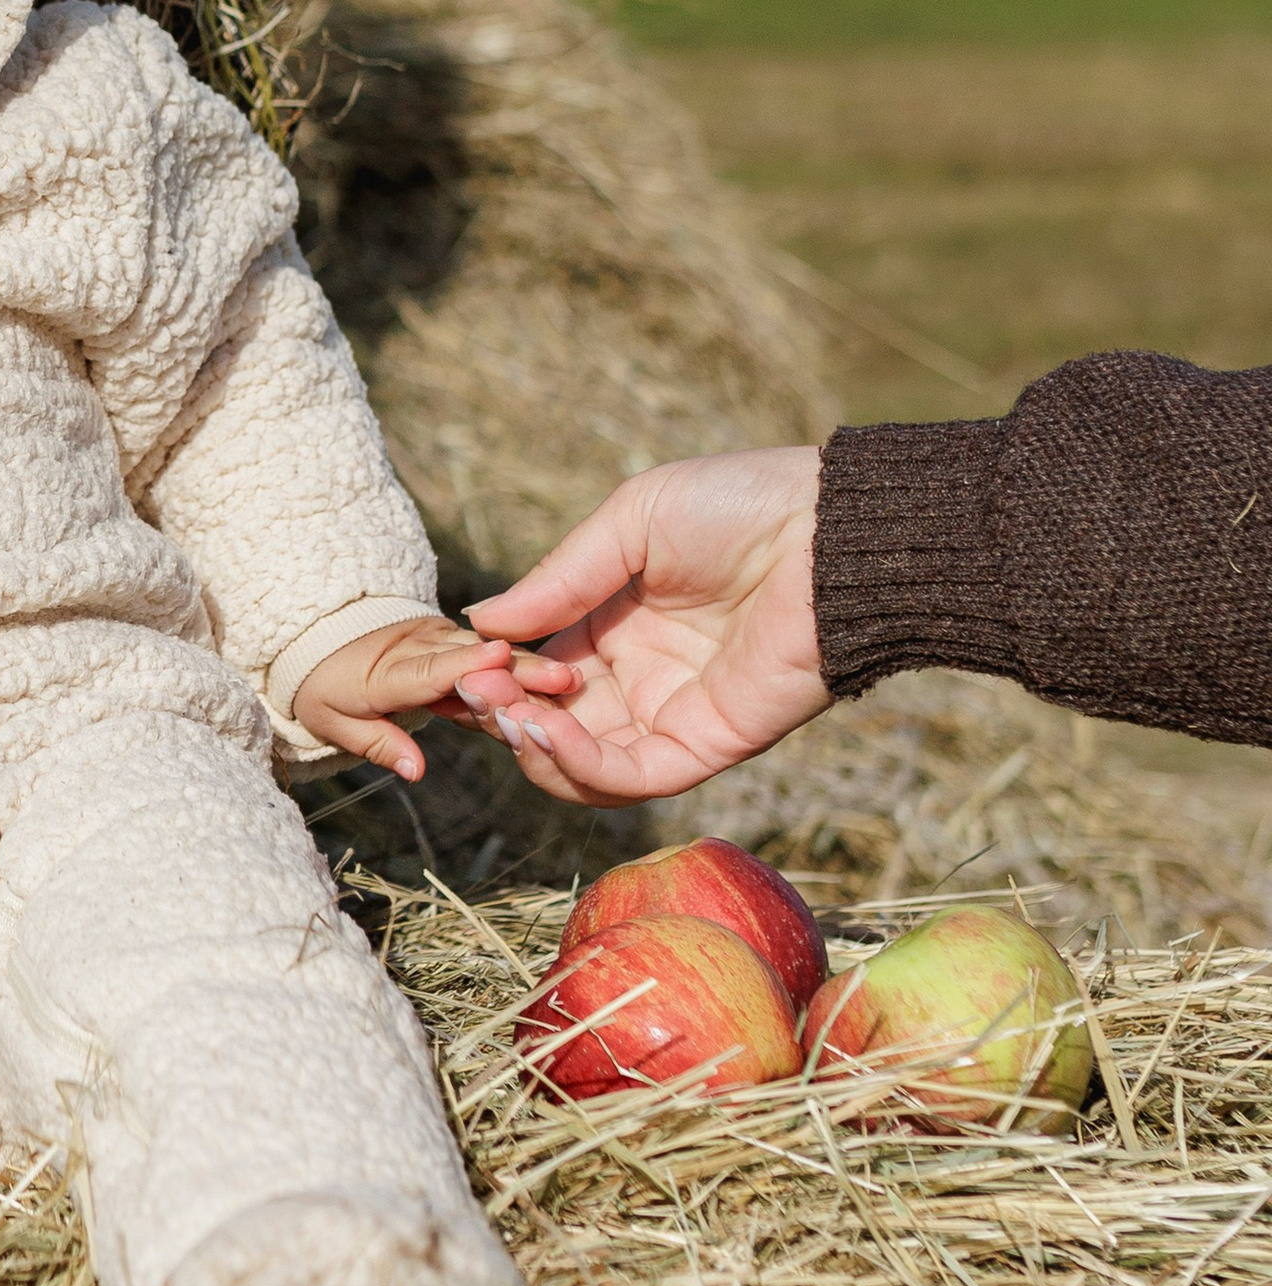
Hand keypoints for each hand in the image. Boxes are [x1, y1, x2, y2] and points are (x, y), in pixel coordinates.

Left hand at [290, 612, 576, 783]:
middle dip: (518, 668)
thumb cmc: (326, 687)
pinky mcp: (451, 637)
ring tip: (571, 680)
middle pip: (472, 660)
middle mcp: (417, 647)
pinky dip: (518, 664)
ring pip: (487, 653)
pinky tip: (557, 680)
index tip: (499, 655)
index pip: (427, 671)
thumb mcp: (334, 721)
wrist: (326, 637)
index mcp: (385, 672)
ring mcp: (437, 637)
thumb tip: (415, 771)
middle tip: (565, 679)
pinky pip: (486, 652)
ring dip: (528, 666)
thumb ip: (378, 743)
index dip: (464, 665)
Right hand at [460, 447, 827, 802]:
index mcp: (614, 621)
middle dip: (500, 712)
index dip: (493, 669)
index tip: (457, 659)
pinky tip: (544, 727)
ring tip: (503, 708)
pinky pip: (633, 778)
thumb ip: (557, 580)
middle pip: (548, 721)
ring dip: (532, 745)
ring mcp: (671, 714)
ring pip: (581, 764)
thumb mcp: (629, 523)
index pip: (535, 665)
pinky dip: (579, 765)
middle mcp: (637, 676)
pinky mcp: (708, 744)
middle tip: (468, 687)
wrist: (827, 533)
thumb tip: (478, 621)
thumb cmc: (736, 507)